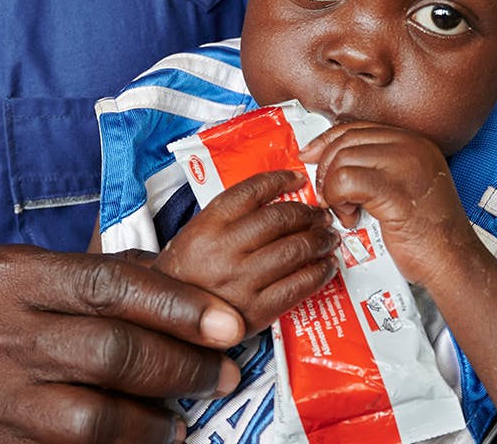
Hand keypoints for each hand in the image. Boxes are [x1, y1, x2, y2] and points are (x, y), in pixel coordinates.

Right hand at [0, 245, 245, 443]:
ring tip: (183, 414)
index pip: (109, 284)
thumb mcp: (28, 281)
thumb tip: (189, 283)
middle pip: (111, 351)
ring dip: (157, 418)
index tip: (228, 323)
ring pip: (97, 415)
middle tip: (224, 373)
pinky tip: (149, 436)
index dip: (178, 306)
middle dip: (182, 366)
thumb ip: (98, 277)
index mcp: (10, 275)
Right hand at [154, 169, 339, 335]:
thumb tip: (276, 200)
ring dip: (319, 241)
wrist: (168, 318)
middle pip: (279, 219)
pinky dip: (319, 273)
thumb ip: (230, 216)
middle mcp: (224, 250)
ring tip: (328, 237)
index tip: (297, 179)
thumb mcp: (195, 233)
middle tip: (321, 214)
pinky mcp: (256, 311)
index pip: (252, 191)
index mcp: (207, 226)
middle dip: (308, 214)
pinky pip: (298, 286)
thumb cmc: (185, 274)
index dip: (280, 180)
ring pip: (293, 251)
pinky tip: (326, 267)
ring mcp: (241, 282)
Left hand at [303, 122, 479, 288]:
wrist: (453, 264)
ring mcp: (406, 166)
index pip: (356, 128)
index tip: (310, 157)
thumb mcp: (402, 187)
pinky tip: (352, 218)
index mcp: (414, 142)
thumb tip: (327, 157)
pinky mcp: (396, 190)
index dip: (327, 142)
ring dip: (333, 189)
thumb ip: (375, 167)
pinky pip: (346, 181)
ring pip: (342, 159)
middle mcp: (412, 147)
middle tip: (327, 196)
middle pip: (346, 140)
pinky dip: (339, 201)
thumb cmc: (426, 235)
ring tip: (346, 211)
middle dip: (326, 168)